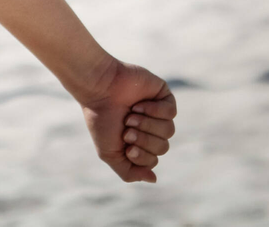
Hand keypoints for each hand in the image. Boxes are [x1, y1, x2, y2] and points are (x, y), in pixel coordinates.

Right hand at [81, 59, 176, 182]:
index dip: (141, 156)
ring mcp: (158, 112)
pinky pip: (171, 112)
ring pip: (168, 130)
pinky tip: (138, 104)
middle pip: (162, 147)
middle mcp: (150, 128)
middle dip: (143, 139)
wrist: (98, 89)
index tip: (126, 145)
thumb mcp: (109, 153)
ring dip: (147, 125)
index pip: (152, 160)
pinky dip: (154, 110)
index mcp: (138, 142)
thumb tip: (153, 179)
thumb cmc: (101, 119)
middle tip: (127, 130)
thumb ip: (128, 171)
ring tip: (131, 115)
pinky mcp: (163, 95)